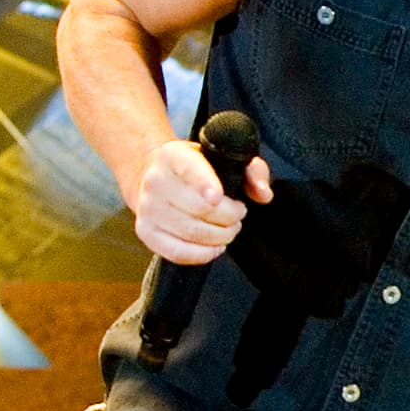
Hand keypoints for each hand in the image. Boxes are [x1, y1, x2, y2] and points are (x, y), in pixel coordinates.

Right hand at [132, 134, 271, 264]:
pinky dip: (203, 254)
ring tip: (230, 229)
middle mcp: (155, 181)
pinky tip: (215, 247)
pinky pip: (177, 252)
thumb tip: (263, 195)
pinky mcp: (146, 231)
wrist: (152, 175)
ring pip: (192, 232)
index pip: (190, 169)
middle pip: (199, 209)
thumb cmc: (196, 168)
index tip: (217, 197)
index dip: (205, 184)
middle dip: (230, 217)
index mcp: (173, 156)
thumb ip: (253, 170)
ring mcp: (147, 208)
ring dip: (220, 236)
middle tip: (239, 214)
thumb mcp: (223, 158)